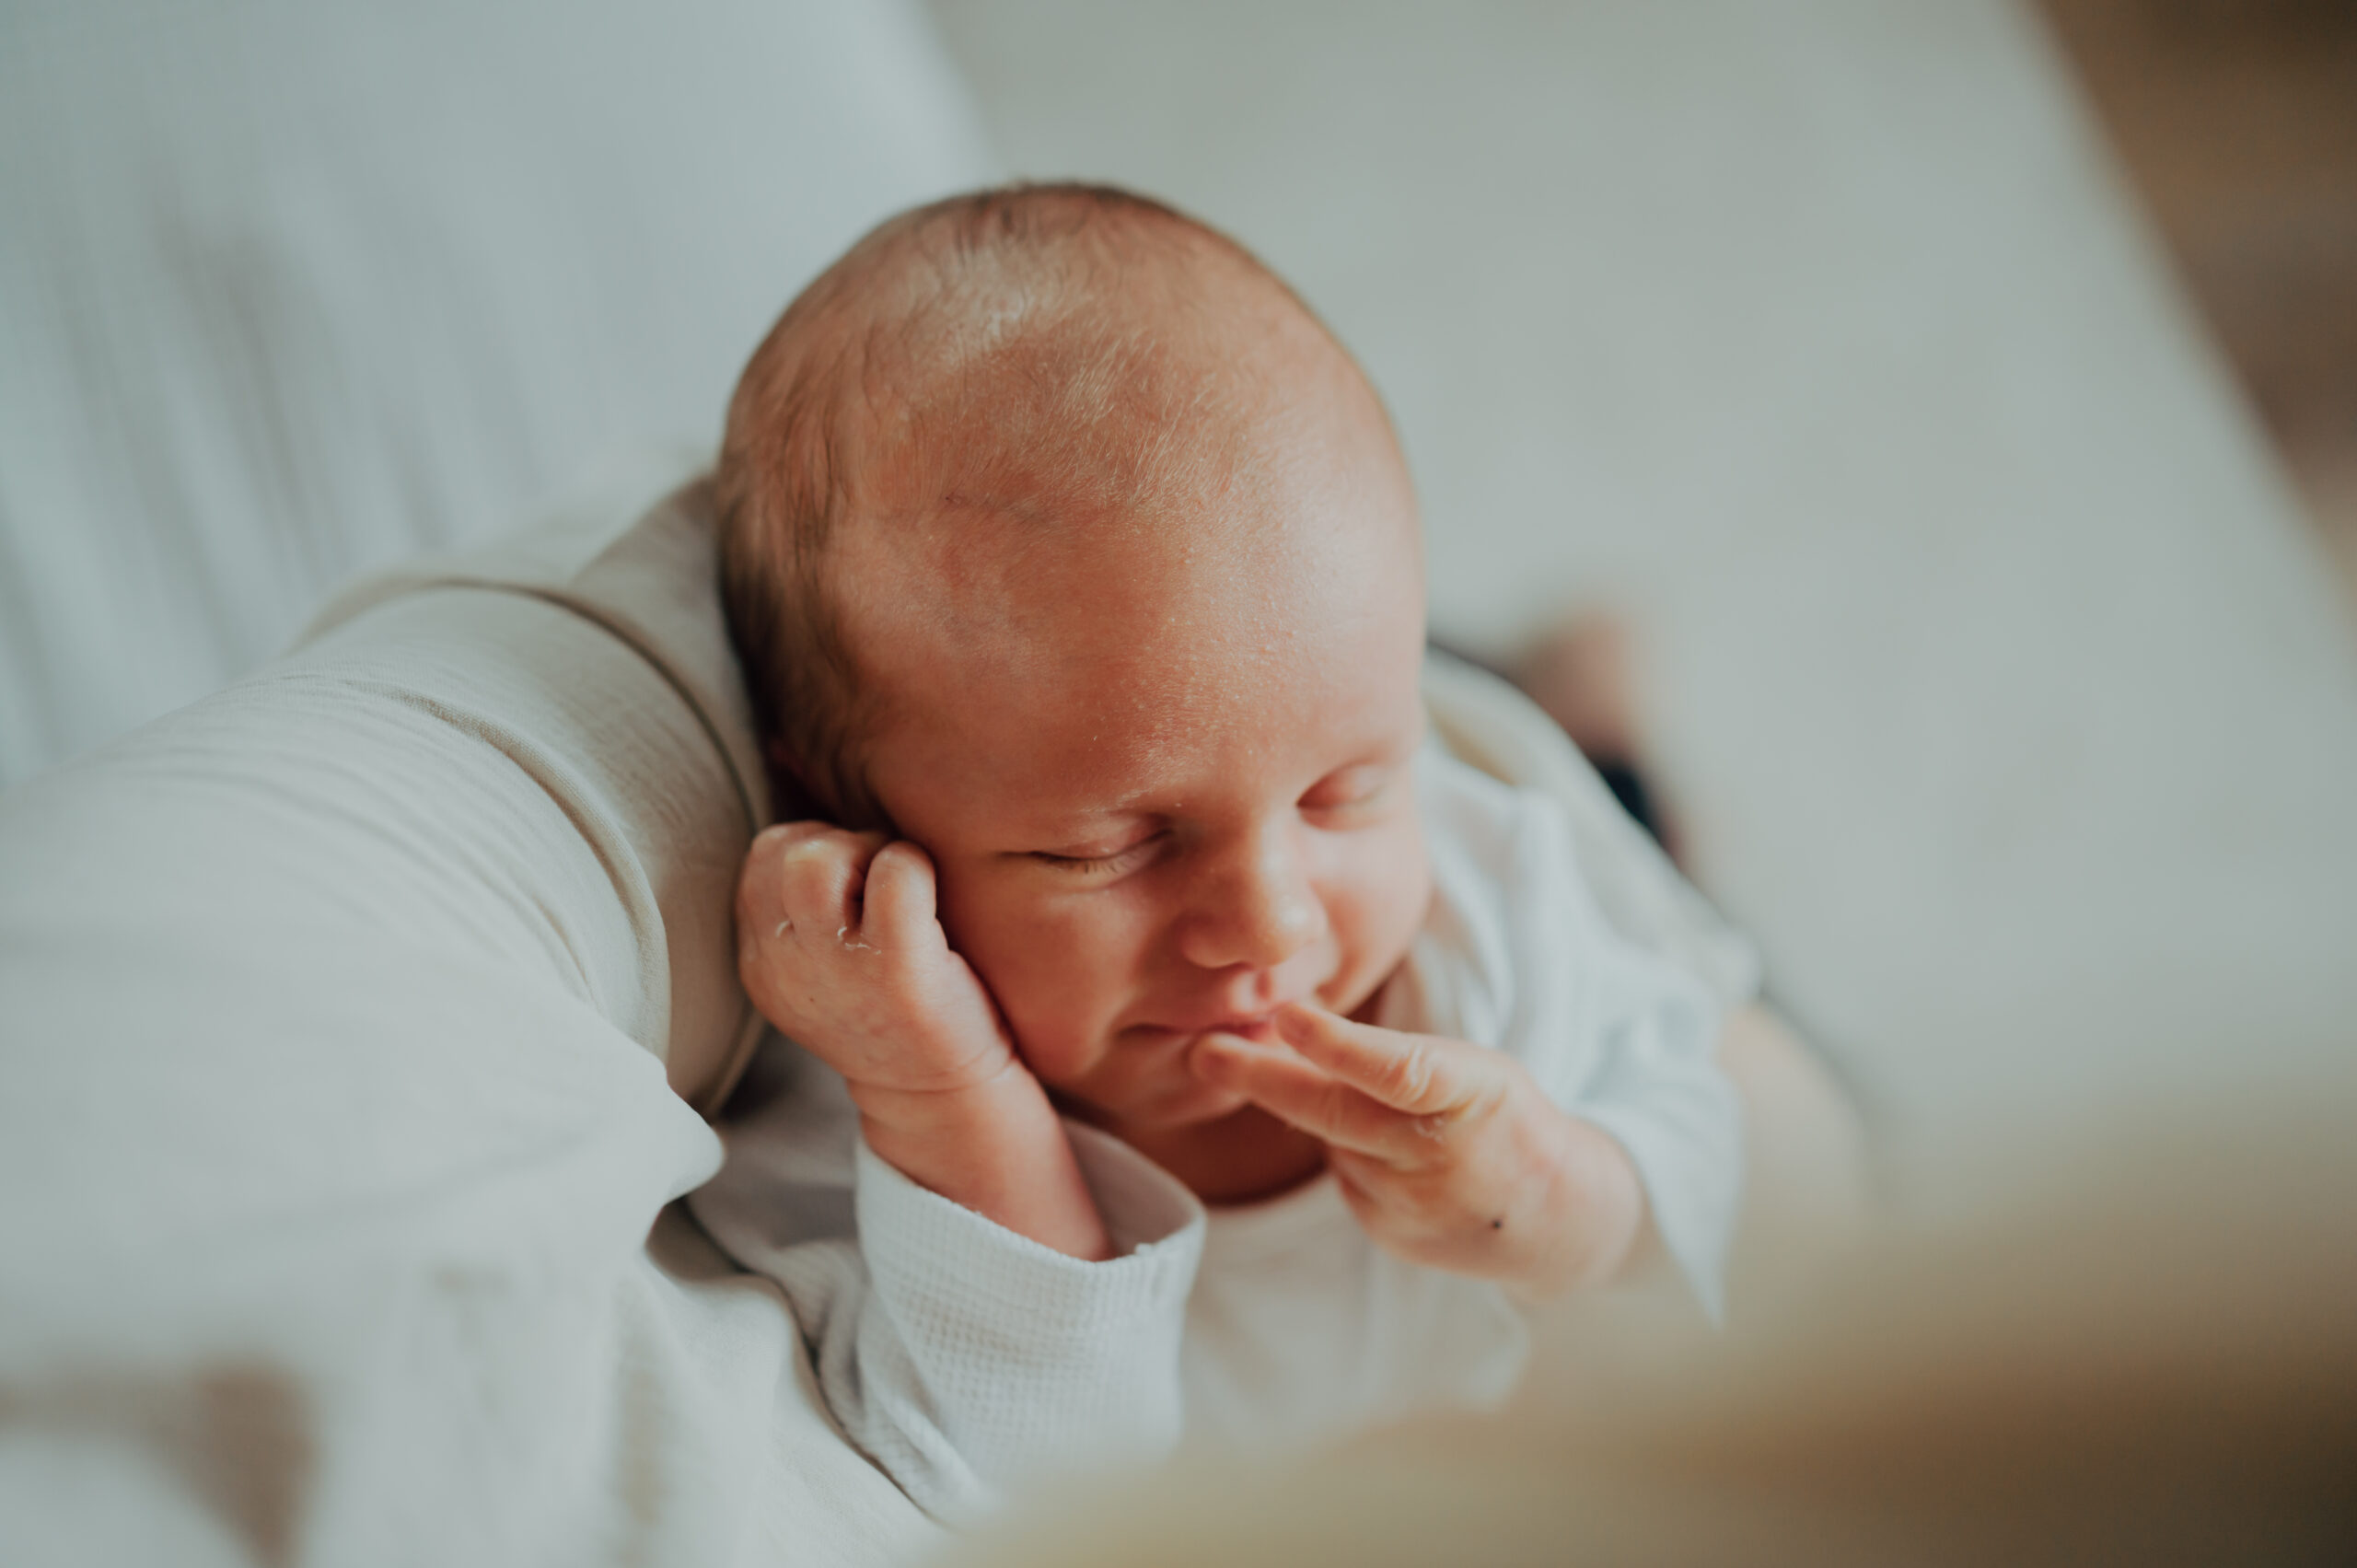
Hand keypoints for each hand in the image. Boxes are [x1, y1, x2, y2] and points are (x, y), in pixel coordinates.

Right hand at [737, 823, 1111, 1259]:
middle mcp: (785, 968)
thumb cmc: (896, 1008)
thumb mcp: (825, 963)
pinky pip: (897, 871)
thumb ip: (807, 901)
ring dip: (871, 851)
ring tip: (901, 894)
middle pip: (782, 851)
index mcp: (762, 963)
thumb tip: (814, 804)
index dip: (817, 847)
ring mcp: (838, 971)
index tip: (857, 887)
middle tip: (880, 885)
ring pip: (818, 858)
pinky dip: (918, 867)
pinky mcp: (898, 972)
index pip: (762, 859)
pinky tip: (934, 909)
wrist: (946, 1098)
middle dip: (840, 841)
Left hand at [1190, 1003, 1642, 1300]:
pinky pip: (1345, 1175)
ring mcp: (1411, 1204)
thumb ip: (1396, 1062)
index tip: (1288, 1016)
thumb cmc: (1500, 1117)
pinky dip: (1349, 1153)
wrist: (1555, 1218)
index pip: (1399, 1069)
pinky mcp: (1389, 1233)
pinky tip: (1390, 1157)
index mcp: (1475, 1093)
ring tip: (1375, 1110)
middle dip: (1262, 1077)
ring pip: (1333, 1140)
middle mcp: (1439, 1155)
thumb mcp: (1475, 1070)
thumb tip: (1289, 1032)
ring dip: (1321, 1110)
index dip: (1339, 1046)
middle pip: (1336, 1112)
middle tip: (1205, 1051)